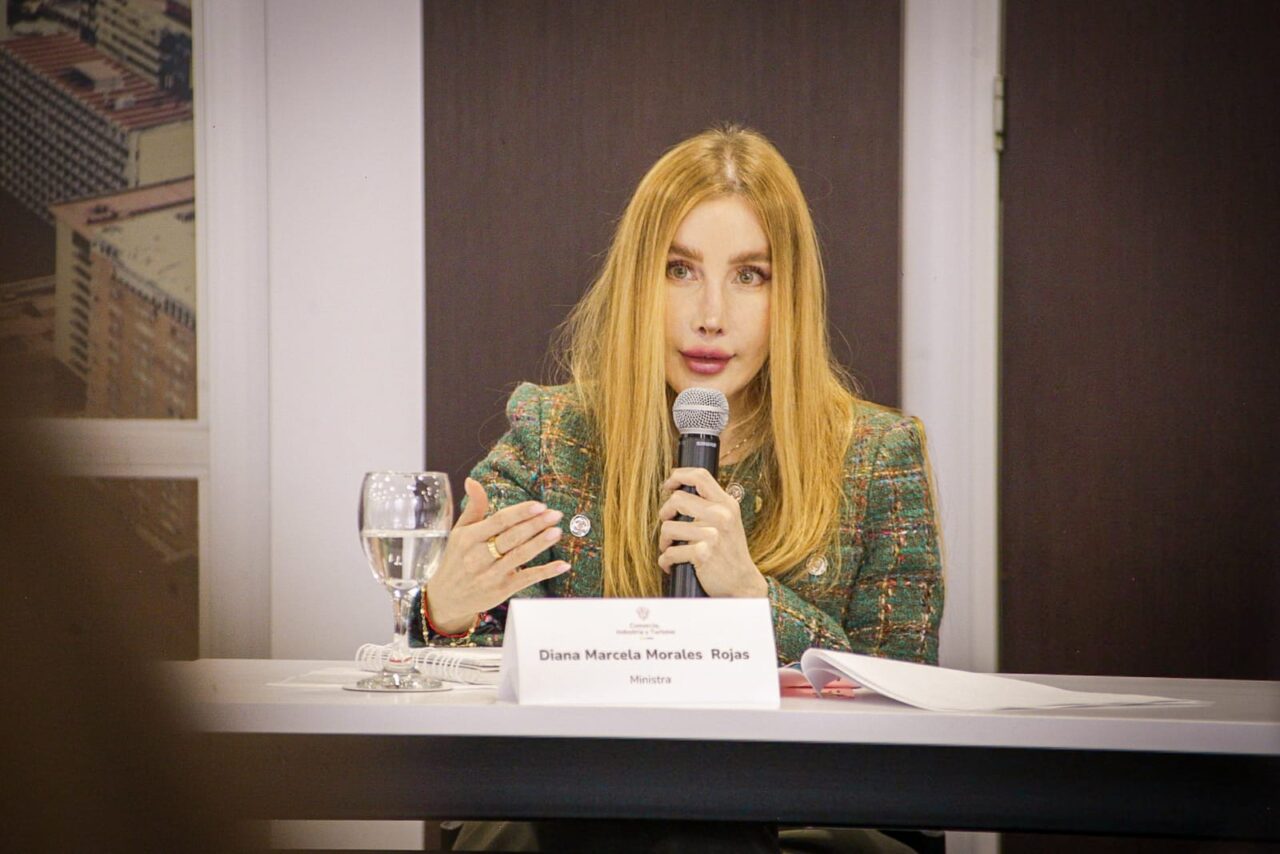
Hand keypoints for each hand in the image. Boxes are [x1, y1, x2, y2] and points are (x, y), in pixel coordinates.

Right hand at [426, 478, 569, 632]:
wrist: (447, 597)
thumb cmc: (457, 559)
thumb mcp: (460, 531)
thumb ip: (473, 507)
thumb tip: (472, 481)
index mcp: (469, 538)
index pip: (499, 521)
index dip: (520, 513)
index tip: (539, 505)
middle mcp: (479, 556)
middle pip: (512, 537)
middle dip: (536, 524)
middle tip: (555, 514)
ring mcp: (491, 574)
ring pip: (520, 555)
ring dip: (541, 543)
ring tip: (557, 531)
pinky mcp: (501, 590)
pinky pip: (527, 578)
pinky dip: (546, 572)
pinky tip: (562, 565)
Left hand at [657, 468, 768, 598]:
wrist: (742, 583)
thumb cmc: (730, 551)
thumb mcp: (728, 521)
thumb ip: (710, 505)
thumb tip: (678, 491)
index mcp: (727, 504)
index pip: (700, 476)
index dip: (678, 476)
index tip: (668, 485)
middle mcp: (721, 515)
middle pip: (676, 499)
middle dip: (665, 513)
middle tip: (668, 524)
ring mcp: (712, 534)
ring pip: (668, 527)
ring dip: (664, 541)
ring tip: (670, 548)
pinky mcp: (702, 553)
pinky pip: (670, 552)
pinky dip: (666, 561)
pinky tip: (671, 565)